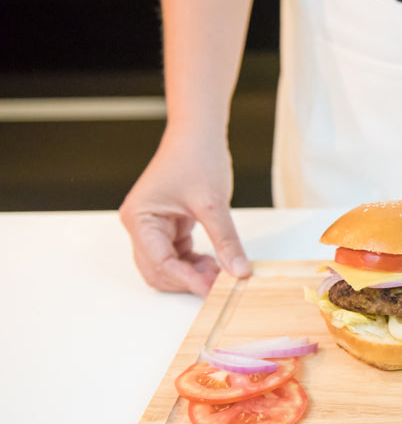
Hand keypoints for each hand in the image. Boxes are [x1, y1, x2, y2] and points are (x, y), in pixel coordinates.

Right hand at [119, 131, 250, 296]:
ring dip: (191, 273)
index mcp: (140, 218)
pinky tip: (215, 261)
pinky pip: (177, 256)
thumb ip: (226, 240)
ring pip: (167, 267)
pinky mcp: (168, 227)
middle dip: (187, 280)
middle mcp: (140, 225)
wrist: (198, 134)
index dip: (187, 279)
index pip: (160, 262)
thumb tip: (239, 271)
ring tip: (221, 270)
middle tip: (220, 284)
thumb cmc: (197, 158)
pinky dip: (194, 264)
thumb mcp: (214, 204)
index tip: (212, 290)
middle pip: (157, 271)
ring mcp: (152, 227)